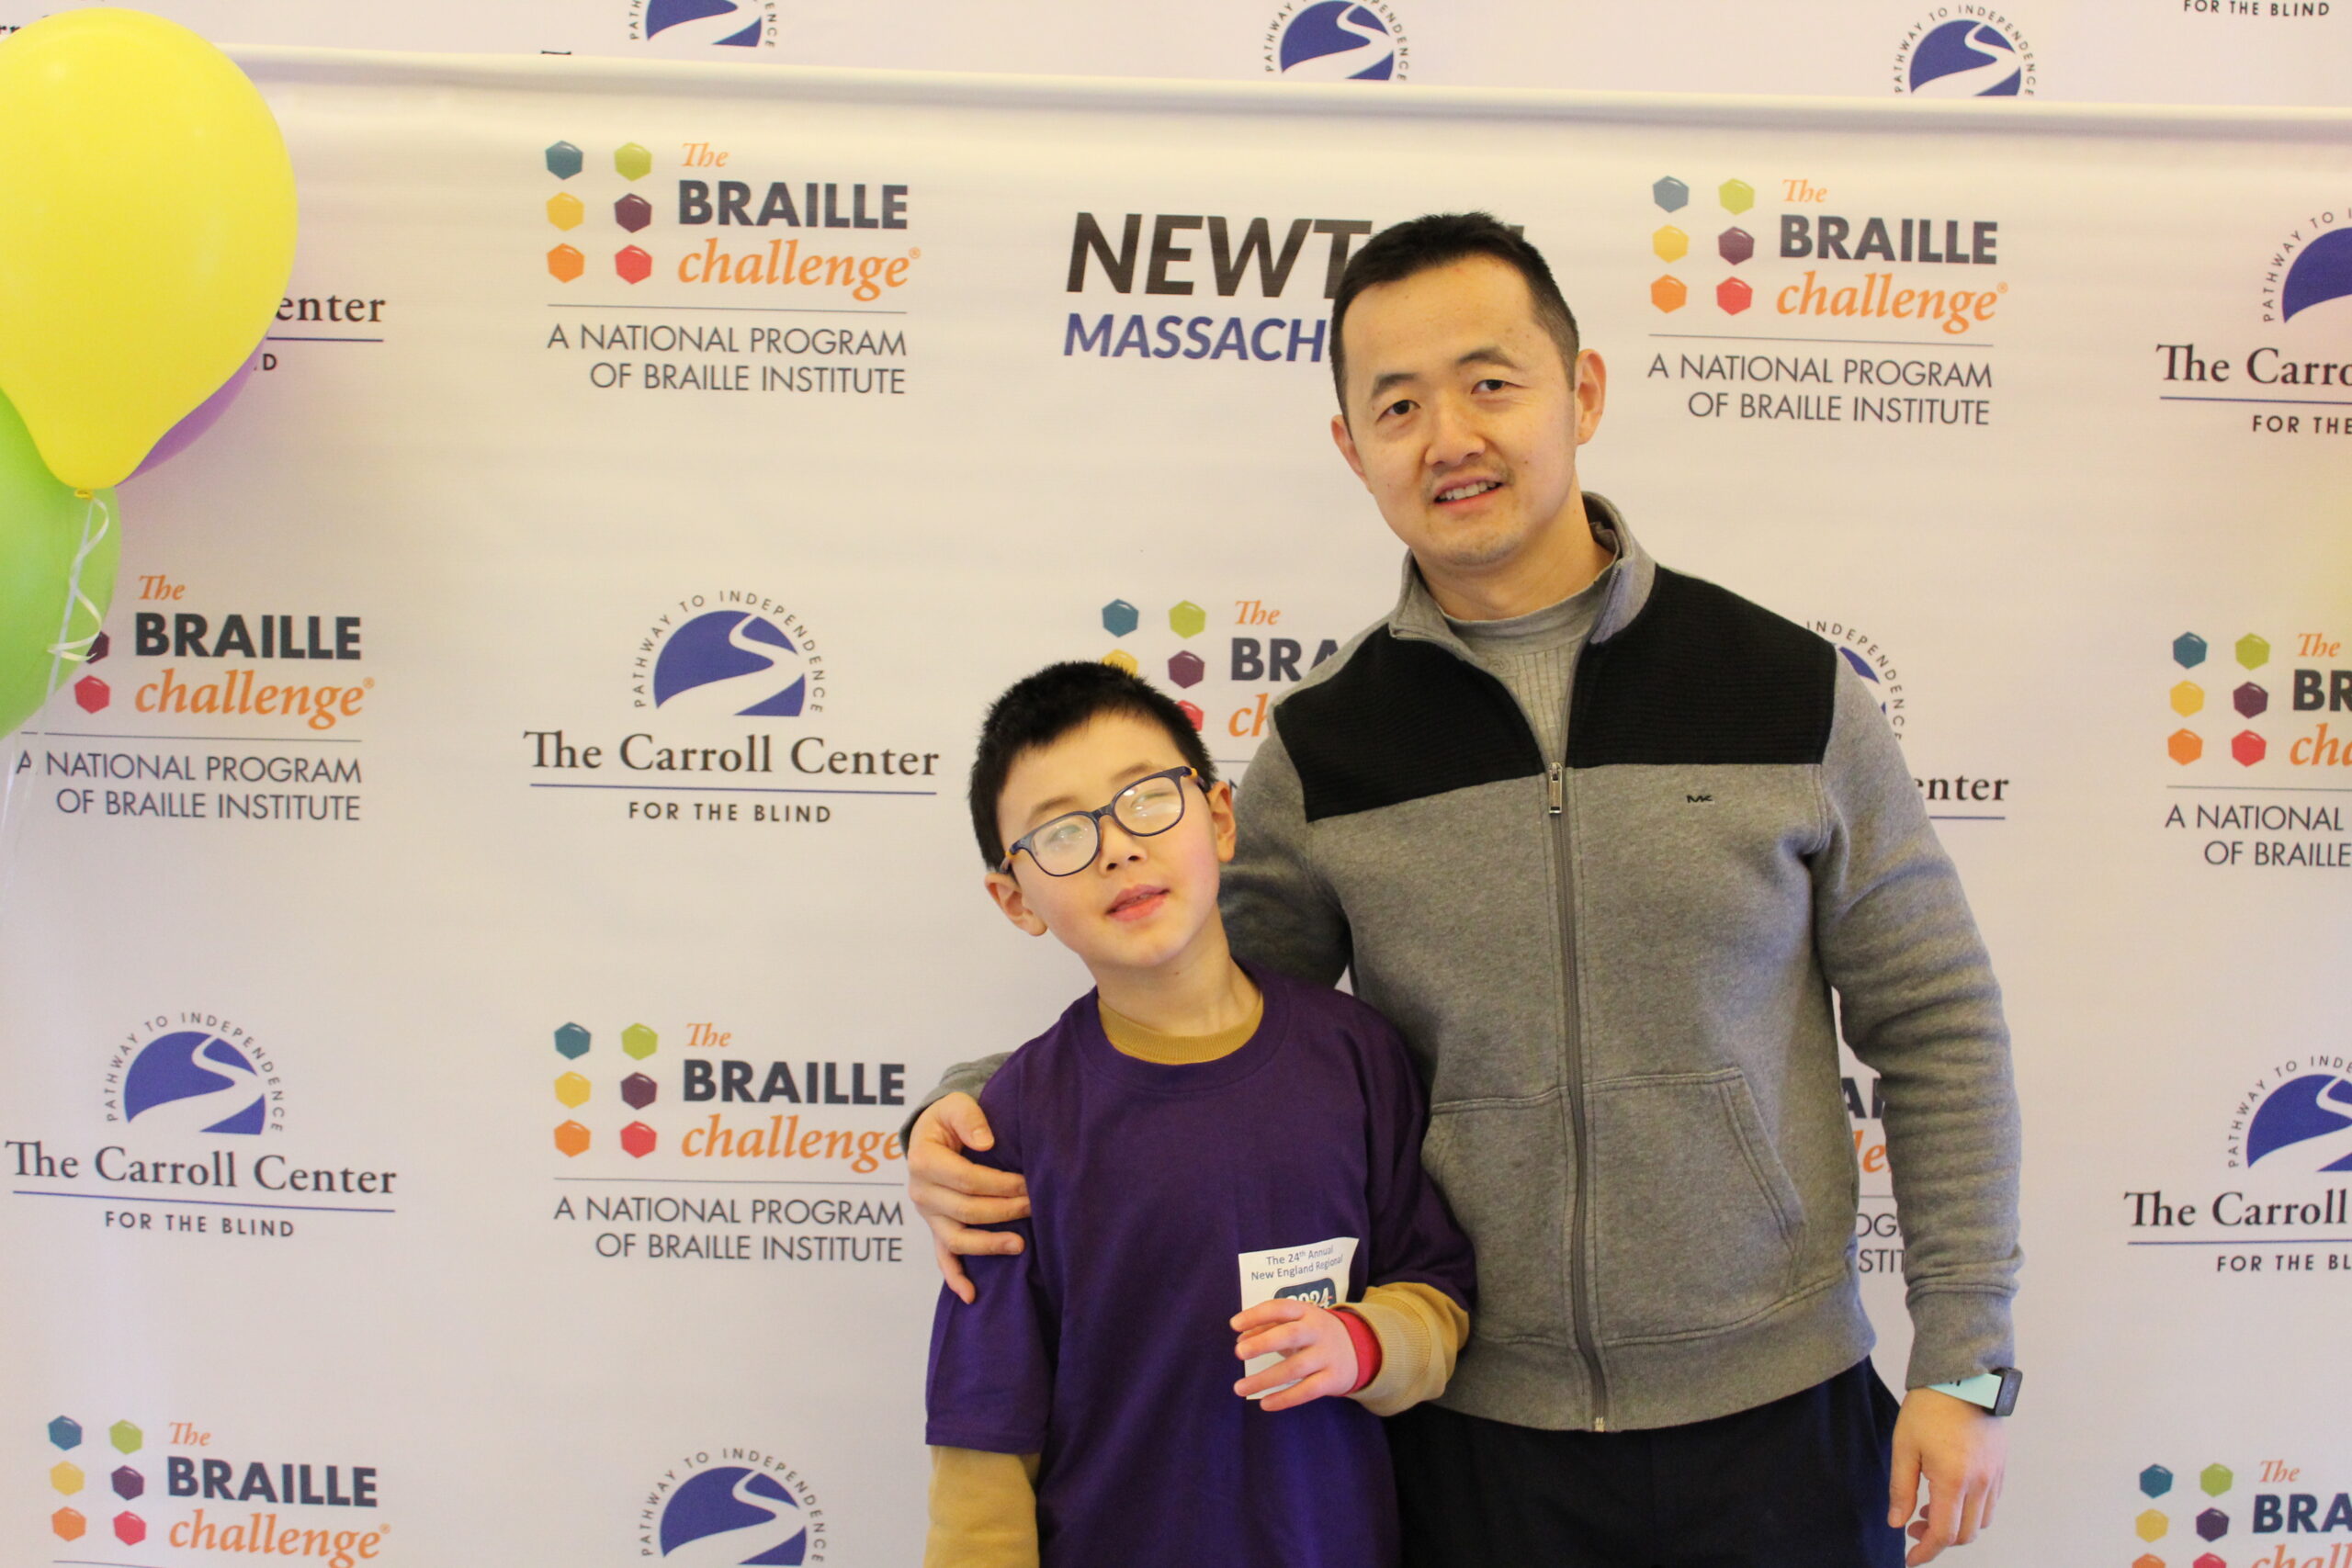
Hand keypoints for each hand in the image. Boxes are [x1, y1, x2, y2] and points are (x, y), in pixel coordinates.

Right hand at [907, 1093, 1029, 1304]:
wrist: (932, 1133)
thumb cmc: (949, 1117)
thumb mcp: (955, 1105)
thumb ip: (969, 1117)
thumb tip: (986, 1143)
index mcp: (923, 1160)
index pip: (967, 1179)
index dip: (1000, 1184)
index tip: (1028, 1182)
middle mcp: (921, 1192)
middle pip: (966, 1210)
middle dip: (1005, 1210)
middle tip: (1035, 1204)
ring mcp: (928, 1215)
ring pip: (956, 1239)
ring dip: (989, 1245)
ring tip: (1021, 1245)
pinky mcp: (935, 1228)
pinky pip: (942, 1258)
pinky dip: (955, 1278)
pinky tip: (972, 1295)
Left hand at [1230, 1301, 1357, 1411]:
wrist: (1360, 1349)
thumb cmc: (1315, 1334)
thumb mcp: (1296, 1323)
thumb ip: (1268, 1328)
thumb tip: (1240, 1340)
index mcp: (1306, 1312)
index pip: (1280, 1308)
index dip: (1256, 1315)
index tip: (1234, 1325)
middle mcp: (1318, 1331)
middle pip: (1291, 1335)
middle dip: (1263, 1343)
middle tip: (1239, 1353)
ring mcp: (1327, 1356)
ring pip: (1295, 1368)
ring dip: (1265, 1379)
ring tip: (1239, 1387)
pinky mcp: (1333, 1379)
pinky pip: (1307, 1390)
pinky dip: (1285, 1398)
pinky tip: (1265, 1403)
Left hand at [1888, 1387, 2007, 1564]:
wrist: (1962, 1377)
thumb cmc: (1928, 1408)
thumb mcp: (1904, 1447)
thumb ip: (1901, 1489)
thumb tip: (1897, 1523)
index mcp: (1953, 1480)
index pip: (1943, 1533)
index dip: (1925, 1552)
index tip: (1909, 1559)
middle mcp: (1980, 1483)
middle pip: (1965, 1534)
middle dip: (1938, 1540)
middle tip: (1912, 1526)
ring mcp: (1995, 1476)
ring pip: (1981, 1522)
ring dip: (1956, 1526)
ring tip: (1928, 1508)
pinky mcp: (2002, 1467)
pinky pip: (1991, 1504)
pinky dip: (1971, 1511)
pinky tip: (1950, 1495)